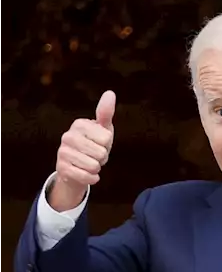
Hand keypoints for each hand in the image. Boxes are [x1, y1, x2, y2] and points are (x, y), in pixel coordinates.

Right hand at [49, 91, 114, 211]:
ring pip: (94, 166)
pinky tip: (87, 174)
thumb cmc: (94, 144)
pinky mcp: (61, 169)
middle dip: (102, 158)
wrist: (78, 167)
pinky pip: (86, 177)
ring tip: (89, 162)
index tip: (99, 143)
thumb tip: (110, 93)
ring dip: (96, 168)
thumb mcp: (103, 129)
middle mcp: (67, 136)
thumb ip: (106, 112)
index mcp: (79, 124)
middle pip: (101, 153)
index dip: (107, 145)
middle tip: (95, 155)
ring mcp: (62, 153)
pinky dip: (92, 178)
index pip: (107, 138)